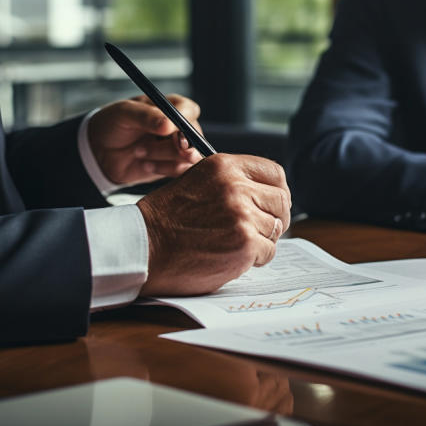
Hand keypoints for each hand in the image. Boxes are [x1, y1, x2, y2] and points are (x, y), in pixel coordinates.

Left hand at [87, 95, 202, 185]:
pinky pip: (181, 171)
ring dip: (162, 156)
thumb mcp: (124, 113)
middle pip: (194, 137)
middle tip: (151, 147)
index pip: (190, 111)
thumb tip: (168, 125)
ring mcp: (179, 148)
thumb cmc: (113, 124)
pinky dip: (162, 169)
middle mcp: (180, 127)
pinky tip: (146, 164)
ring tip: (139, 152)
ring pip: (188, 157)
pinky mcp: (174, 166)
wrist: (101, 152)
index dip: (183, 122)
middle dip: (173, 146)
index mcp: (171, 106)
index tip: (167, 130)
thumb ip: (147, 117)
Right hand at [136, 154, 290, 295]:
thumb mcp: (198, 182)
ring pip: (276, 228)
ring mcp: (242, 216)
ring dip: (261, 240)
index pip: (274, 173)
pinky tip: (231, 256)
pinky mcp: (245, 244)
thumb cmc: (165, 219)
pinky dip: (255, 259)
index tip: (271, 204)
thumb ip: (231, 183)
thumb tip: (264, 194)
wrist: (144, 248)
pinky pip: (269, 252)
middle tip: (258, 229)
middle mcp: (236, 187)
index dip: (276, 191)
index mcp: (224, 166)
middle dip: (275, 217)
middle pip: (281, 200)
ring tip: (233, 243)